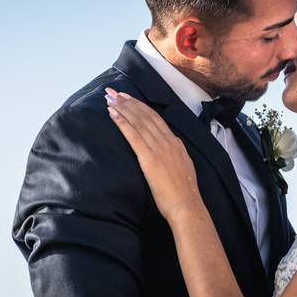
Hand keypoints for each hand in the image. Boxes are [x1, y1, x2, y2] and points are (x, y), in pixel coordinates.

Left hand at [105, 87, 203, 223]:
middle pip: (145, 116)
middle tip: (114, 92)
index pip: (156, 119)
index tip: (128, 98)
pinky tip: (113, 113)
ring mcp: (158, 148)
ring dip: (122, 108)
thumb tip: (169, 147)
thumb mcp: (183, 167)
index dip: (140, 107)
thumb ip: (175, 154)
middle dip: (128, 102)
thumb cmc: (184, 192)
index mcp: (175, 143)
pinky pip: (133, 135)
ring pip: (138, 122)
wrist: (186, 205)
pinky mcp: (149, 158)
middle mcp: (167, 141)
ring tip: (110, 98)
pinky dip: (122, 122)